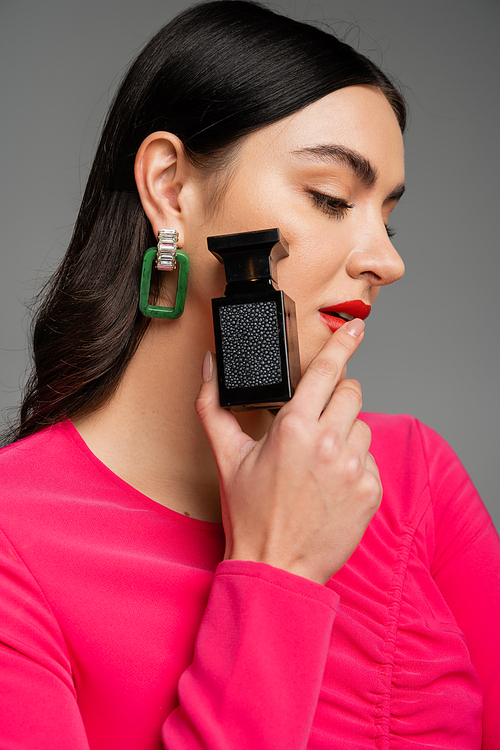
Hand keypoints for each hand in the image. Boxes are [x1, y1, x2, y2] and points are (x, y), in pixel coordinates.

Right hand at [195, 319, 381, 584]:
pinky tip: (330, 481)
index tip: (358, 328)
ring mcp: (354, 467)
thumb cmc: (251, 515)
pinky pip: (370, 458)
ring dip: (344, 431)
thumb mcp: (227, 456)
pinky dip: (354, 462)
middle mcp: (329, 442)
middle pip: (352, 392)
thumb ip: (213, 405)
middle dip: (337, 396)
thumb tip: (210, 367)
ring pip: (362, 424)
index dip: (345, 344)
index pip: (328, 371)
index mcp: (294, 427)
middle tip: (316, 418)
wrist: (277, 568)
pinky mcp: (371, 490)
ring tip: (319, 458)